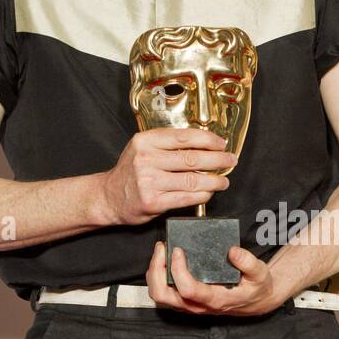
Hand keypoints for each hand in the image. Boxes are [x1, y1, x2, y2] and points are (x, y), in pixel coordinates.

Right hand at [97, 128, 236, 226]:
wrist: (108, 197)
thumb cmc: (130, 172)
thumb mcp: (142, 148)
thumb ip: (167, 144)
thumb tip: (203, 144)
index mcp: (145, 141)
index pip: (184, 137)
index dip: (208, 140)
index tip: (221, 143)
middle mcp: (146, 159)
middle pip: (191, 158)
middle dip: (217, 160)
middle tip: (230, 160)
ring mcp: (149, 181)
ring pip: (192, 180)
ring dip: (214, 180)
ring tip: (223, 180)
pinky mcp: (153, 201)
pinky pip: (185, 198)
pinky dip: (202, 195)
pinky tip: (209, 192)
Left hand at [145, 240, 282, 315]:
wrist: (257, 301)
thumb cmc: (256, 287)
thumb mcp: (260, 273)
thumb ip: (248, 262)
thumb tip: (232, 251)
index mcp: (214, 299)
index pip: (187, 289)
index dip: (178, 269)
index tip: (179, 250)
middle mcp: (198, 306)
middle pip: (163, 295)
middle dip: (157, 270)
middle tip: (162, 249)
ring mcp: (190, 306)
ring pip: (159, 296)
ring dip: (154, 274)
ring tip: (160, 253)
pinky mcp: (186, 302)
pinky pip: (163, 294)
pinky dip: (158, 278)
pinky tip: (164, 262)